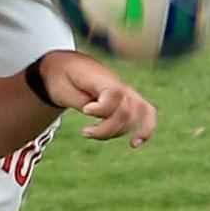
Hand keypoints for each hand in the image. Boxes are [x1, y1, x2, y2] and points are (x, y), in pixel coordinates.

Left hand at [39, 50, 157, 147]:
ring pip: (136, 116)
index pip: (115, 93)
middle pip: (126, 111)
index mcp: (101, 78)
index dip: (102, 108)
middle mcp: (118, 84)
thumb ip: (82, 100)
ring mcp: (125, 92)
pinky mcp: (127, 100)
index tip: (85, 111)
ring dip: (116, 132)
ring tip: (93, 133)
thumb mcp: (63, 88)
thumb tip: (94, 111)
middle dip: (106, 129)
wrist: (67, 66)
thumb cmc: (63, 78)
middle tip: (84, 132)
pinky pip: (146, 113)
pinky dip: (146, 128)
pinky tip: (134, 144)